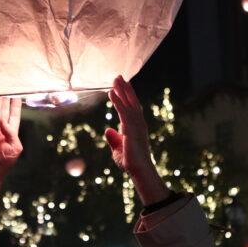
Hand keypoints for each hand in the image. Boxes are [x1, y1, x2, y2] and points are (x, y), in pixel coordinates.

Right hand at [0, 97, 22, 209]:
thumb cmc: (5, 161)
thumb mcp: (15, 147)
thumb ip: (12, 133)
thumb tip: (3, 122)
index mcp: (12, 132)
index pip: (14, 115)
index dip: (16, 105)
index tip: (17, 95)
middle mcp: (2, 128)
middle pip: (4, 110)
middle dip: (6, 100)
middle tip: (7, 87)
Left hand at [104, 76, 169, 205]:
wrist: (138, 170)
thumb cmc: (130, 162)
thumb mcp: (118, 149)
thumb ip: (114, 139)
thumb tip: (108, 130)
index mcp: (136, 127)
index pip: (132, 108)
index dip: (128, 96)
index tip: (124, 85)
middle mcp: (138, 123)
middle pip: (131, 102)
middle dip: (125, 89)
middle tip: (119, 76)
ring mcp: (136, 126)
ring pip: (128, 104)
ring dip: (122, 91)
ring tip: (116, 79)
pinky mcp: (130, 129)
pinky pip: (123, 112)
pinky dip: (118, 101)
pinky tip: (112, 93)